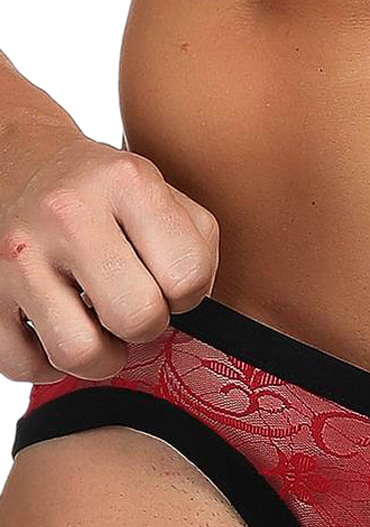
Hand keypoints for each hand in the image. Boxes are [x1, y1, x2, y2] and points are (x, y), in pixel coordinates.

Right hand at [0, 131, 218, 383]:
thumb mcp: (163, 194)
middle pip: (138, 319)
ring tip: (98, 328)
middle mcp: (66, 213)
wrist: (18, 160)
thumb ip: (196, 250)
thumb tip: (192, 319)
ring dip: (100, 356)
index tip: (165, 278)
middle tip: (132, 305)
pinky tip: (56, 330)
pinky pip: (23, 365)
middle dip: (146, 326)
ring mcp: (16, 253)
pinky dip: (45, 363)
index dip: (189, 292)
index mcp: (126, 182)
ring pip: (79, 353)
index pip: (188, 277)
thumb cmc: (105, 195)